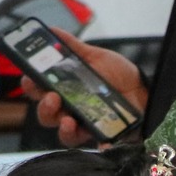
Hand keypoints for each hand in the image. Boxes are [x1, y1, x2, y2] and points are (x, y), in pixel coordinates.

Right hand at [31, 33, 147, 146]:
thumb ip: (74, 47)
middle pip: (47, 115)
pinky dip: (101, 145)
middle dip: (45, 107)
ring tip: (69, 119)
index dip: (30, 85)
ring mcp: (85, 124)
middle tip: (52, 97)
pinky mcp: (103, 135)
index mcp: (63, 89)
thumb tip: (54, 31)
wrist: (145, 90)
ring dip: (62, 128)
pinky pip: (98, 145)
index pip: (38, 90)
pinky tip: (104, 142)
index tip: (30, 78)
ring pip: (65, 134)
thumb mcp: (96, 57)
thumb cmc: (118, 75)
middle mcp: (70, 109)